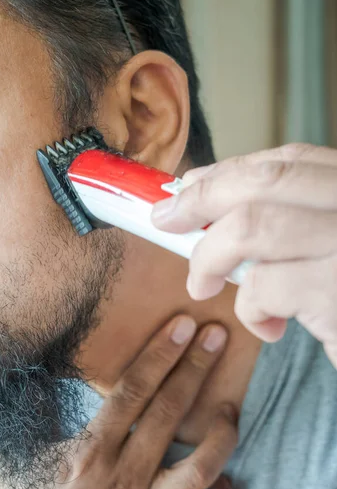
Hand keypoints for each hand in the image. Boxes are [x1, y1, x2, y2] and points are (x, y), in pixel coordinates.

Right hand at [0, 316, 236, 488]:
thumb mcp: (13, 456)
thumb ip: (33, 409)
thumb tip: (41, 369)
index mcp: (88, 454)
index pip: (132, 392)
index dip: (161, 355)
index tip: (183, 326)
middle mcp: (122, 480)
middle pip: (169, 415)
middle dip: (196, 370)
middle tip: (217, 337)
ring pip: (200, 470)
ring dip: (221, 435)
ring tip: (228, 408)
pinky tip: (227, 481)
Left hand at [152, 144, 336, 365]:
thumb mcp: (329, 245)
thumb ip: (286, 220)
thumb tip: (204, 194)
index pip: (288, 161)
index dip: (228, 171)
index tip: (188, 187)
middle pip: (266, 182)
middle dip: (202, 198)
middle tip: (167, 220)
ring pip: (253, 228)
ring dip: (210, 256)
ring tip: (203, 285)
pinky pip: (265, 289)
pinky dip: (250, 310)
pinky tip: (270, 327)